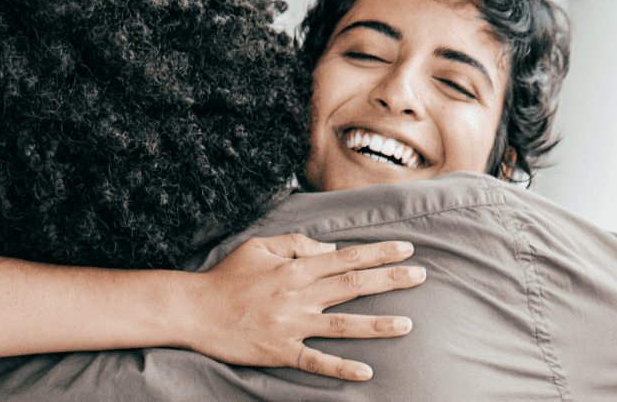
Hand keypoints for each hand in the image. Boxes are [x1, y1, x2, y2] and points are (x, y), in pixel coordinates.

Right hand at [182, 234, 423, 380]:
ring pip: (343, 324)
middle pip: (353, 285)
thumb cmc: (227, 277)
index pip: (347, 257)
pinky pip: (316, 360)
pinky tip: (366, 371)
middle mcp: (299, 295)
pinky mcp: (281, 351)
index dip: (379, 253)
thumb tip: (330, 249)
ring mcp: (292, 325)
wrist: (194, 309)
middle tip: (421, 276)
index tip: (407, 250)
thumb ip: (297, 244)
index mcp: (296, 268)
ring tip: (406, 325)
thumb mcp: (260, 246)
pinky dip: (341, 367)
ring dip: (377, 324)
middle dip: (390, 279)